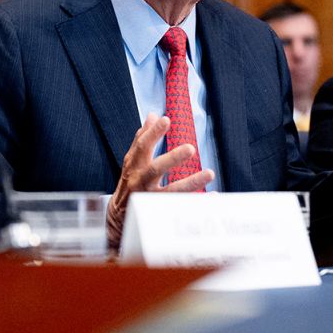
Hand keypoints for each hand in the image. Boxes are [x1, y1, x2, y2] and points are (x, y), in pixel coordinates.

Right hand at [107, 113, 214, 247]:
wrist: (119, 217)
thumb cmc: (129, 182)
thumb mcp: (132, 160)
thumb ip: (142, 138)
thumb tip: (153, 116)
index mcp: (134, 165)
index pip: (142, 147)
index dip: (153, 133)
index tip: (166, 120)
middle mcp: (141, 181)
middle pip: (155, 170)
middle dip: (172, 159)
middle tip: (191, 148)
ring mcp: (150, 199)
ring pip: (171, 192)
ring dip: (191, 182)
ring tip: (210, 173)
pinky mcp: (160, 213)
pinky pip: (181, 208)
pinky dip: (198, 202)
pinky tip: (213, 195)